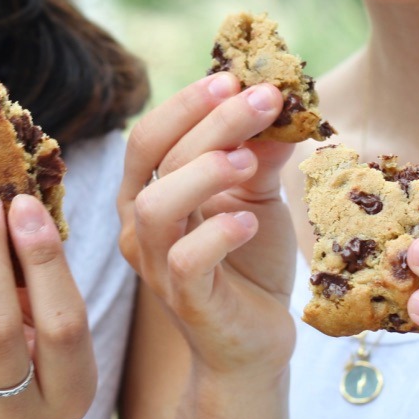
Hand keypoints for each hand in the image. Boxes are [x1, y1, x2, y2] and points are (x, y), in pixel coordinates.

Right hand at [118, 73, 297, 376]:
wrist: (252, 341)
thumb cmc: (247, 262)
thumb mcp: (256, 196)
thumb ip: (260, 153)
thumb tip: (279, 102)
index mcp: (148, 191)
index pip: (151, 135)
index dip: (188, 103)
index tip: (237, 77)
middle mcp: (139, 224)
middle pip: (156, 157)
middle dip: (208, 121)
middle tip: (262, 98)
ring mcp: (156, 265)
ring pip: (156, 207)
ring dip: (202, 174)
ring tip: (248, 160)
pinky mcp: (186, 300)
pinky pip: (184, 262)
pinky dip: (217, 234)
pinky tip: (250, 220)